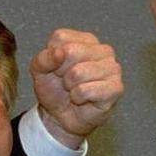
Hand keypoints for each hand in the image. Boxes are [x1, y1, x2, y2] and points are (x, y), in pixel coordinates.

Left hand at [30, 29, 123, 148]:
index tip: (57, 68)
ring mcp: (113, 68)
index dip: (52, 57)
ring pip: (77, 73)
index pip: (61, 38)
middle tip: (67, 81)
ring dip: (69, 87)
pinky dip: (78, 98)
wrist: (61, 117)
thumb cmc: (55, 89)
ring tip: (75, 90)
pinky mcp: (116, 88)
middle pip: (70, 52)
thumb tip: (60, 52)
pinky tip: (84, 99)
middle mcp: (103, 50)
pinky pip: (85, 91)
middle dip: (61, 72)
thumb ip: (44, 57)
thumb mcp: (39, 70)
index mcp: (85, 39)